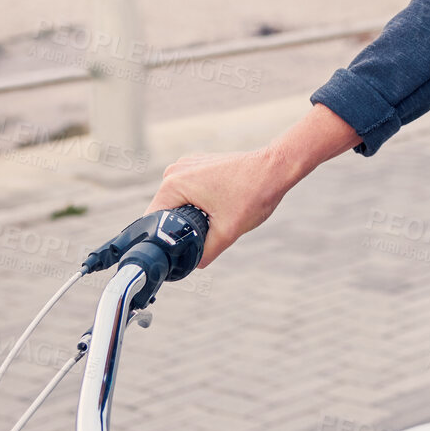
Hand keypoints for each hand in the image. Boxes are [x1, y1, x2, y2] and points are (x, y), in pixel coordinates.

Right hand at [145, 146, 289, 268]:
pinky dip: (199, 202)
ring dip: (191, 215)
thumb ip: (204, 253)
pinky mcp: (199, 165)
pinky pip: (189, 191)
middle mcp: (175, 171)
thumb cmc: (254, 194)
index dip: (163, 239)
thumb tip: (191, 265)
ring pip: (179, 202)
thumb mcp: (227, 232)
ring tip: (216, 217)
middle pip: (165, 212)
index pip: (153, 220)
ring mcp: (187, 165)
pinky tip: (219, 206)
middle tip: (206, 234)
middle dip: (181, 227)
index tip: (177, 251)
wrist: (275, 168)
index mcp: (173, 184)